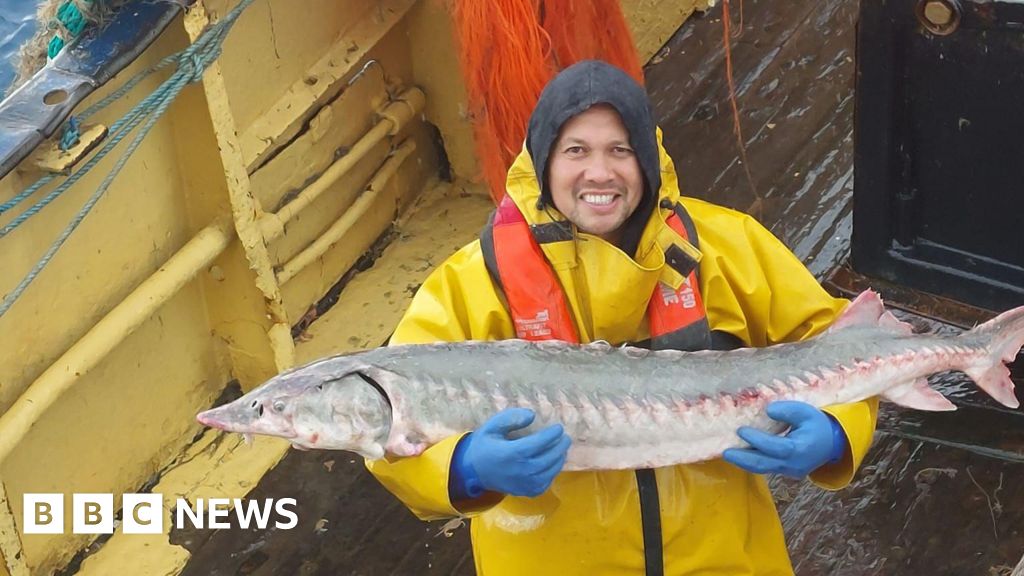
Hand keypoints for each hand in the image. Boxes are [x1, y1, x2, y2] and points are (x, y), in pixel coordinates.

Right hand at [449, 408, 570, 499]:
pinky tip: (553, 462)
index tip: (559, 427)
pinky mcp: (526, 492)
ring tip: (562, 449)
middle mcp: (520, 470)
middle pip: (548, 458)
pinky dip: (553, 472)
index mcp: (511, 453)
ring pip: (549, 472)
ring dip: (559, 459)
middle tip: (565, 437)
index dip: (551, 435)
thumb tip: (532, 415)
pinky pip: (545, 483)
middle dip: (560, 447)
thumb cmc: (484, 446)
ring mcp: (524, 484)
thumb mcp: (492, 426)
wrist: (472, 472)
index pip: (538, 444)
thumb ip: (511, 418)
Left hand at [722, 400, 846, 478]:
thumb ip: (787, 410)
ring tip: (727, 454)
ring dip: (744, 462)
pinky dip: (752, 461)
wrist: (832, 443)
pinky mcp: (785, 471)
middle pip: (764, 464)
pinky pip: (766, 467)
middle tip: (725, 452)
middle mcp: (794, 464)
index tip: (741, 430)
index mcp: (801, 449)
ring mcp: (789, 470)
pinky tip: (739, 454)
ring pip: (763, 468)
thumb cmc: (817, 424)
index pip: (776, 447)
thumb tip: (767, 411)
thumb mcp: (806, 411)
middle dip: (743, 459)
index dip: (757, 440)